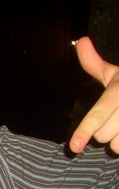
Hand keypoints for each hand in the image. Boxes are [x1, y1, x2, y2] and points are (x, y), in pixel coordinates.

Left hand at [69, 36, 118, 153]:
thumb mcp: (117, 71)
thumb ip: (95, 63)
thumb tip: (80, 41)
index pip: (99, 113)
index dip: (85, 130)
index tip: (74, 147)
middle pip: (103, 136)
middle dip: (102, 131)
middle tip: (113, 116)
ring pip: (116, 146)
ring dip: (116, 140)